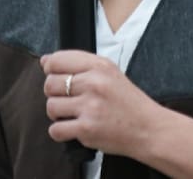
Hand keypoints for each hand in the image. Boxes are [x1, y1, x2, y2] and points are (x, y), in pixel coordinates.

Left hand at [41, 50, 159, 157]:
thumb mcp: (111, 73)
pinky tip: (75, 128)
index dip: (51, 69)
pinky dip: (61, 132)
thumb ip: (79, 66)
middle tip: (70, 99)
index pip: (58, 60)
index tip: (56, 76)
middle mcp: (94, 83)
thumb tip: (45, 61)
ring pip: (51, 107)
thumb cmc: (128, 102)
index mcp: (101, 66)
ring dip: (58, 114)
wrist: (148, 128)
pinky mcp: (86, 129)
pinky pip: (55, 130)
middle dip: (55, 93)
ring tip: (75, 114)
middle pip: (50, 84)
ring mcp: (90, 106)